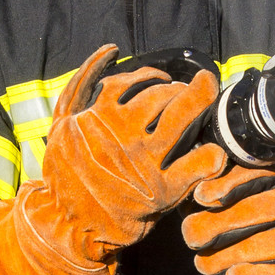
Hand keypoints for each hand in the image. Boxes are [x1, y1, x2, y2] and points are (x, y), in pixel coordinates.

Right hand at [0, 45, 226, 274]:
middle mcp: (121, 135)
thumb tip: (111, 49)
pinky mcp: (160, 192)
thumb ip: (81, 83)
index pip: (136, 81)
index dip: (154, 76)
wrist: (68, 225)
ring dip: (197, 105)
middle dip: (180, 89)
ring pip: (181, 119)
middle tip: (189, 92)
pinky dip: (210, 156)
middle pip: (163, 95)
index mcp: (98, 117)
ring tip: (201, 109)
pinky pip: (195, 165)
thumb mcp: (61, 124)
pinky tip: (214, 153)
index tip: (161, 82)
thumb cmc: (66, 172)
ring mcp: (142, 162)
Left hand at [183, 171, 274, 274]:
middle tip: (192, 237)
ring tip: (204, 264)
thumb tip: (191, 190)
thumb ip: (241, 190)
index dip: (221, 185)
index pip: (251, 175)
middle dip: (205, 228)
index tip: (200, 197)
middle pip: (241, 214)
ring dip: (216, 260)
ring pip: (246, 249)